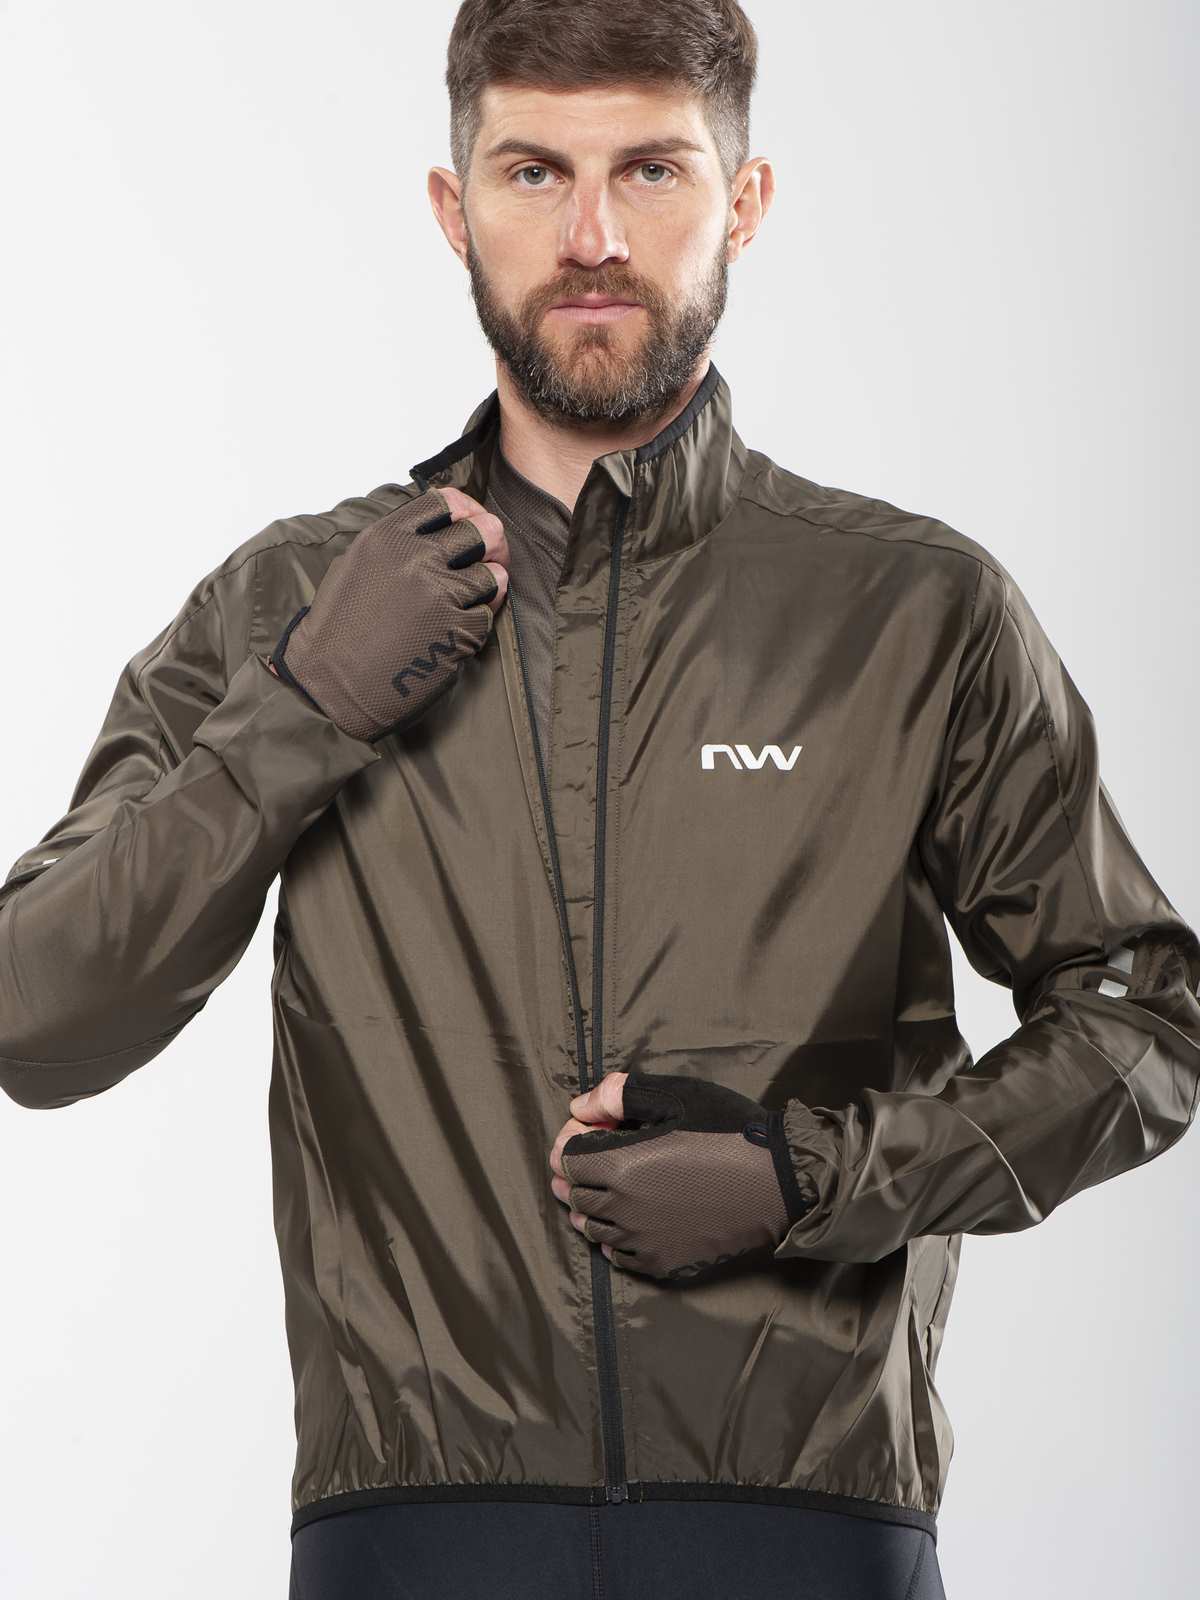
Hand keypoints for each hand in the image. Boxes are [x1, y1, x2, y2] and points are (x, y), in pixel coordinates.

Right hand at [269, 485, 508, 742]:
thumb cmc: (338, 627)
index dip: (465, 511)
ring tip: (469, 598)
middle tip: (490, 554)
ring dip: (487, 586)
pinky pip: (487, 615)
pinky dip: (476, 622)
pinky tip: (453, 631)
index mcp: (388, 537)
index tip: (468, 522)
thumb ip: (397, 541)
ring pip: (492, 575)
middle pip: (480, 531)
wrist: (331, 682)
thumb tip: (440, 529)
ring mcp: (441, 595)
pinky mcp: (457, 632)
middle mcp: (417, 559)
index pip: (446, 502)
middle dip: (490, 543)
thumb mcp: (356, 564)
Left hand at [548, 1068, 813, 1280]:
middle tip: (588, 1159)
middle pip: (577, 1195)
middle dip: (575, 1174)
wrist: (778, 1182)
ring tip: (601, 1191)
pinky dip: (612, 1239)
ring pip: (593, 1229)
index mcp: (621, 1166)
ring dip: (589, 1208)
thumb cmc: (729, 1130)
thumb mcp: (676, 1096)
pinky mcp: (663, 1261)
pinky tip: (622, 1225)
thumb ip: (619, 1095)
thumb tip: (579, 1107)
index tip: (588, 1130)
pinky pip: (620, 1256)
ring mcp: (643, 1240)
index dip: (572, 1140)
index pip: (568, 1159)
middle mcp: (624, 1209)